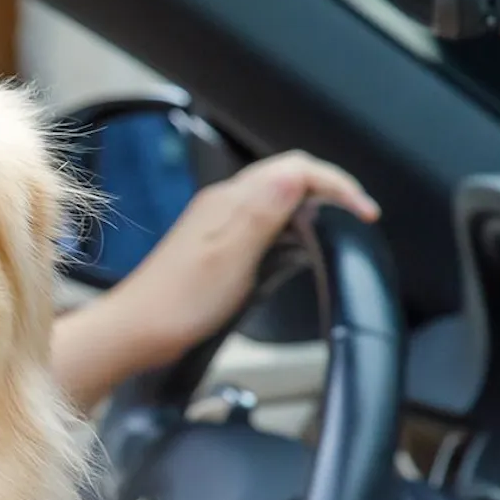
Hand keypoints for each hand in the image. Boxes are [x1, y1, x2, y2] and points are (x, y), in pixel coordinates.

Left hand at [55, 150, 379, 410]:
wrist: (136, 332)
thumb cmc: (177, 304)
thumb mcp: (231, 256)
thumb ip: (264, 211)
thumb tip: (296, 173)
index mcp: (230, 201)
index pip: (296, 168)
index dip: (337, 183)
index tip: (363, 211)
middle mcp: (224, 205)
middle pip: (289, 178)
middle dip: (330, 192)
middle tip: (357, 218)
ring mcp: (220, 225)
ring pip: (278, 200)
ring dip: (311, 211)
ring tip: (335, 234)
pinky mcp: (218, 247)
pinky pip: (264, 226)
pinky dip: (290, 233)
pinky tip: (297, 254)